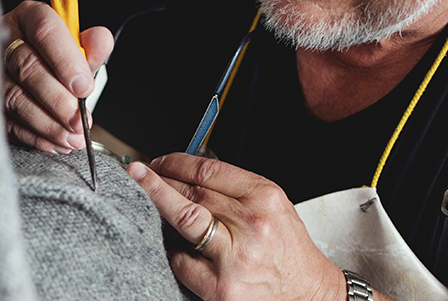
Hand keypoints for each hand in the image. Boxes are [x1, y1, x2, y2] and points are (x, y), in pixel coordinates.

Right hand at [1, 0, 112, 153]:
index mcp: (28, 17)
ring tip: (71, 138)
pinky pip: (8, 122)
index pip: (45, 31)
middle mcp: (5, 40)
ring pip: (14, 98)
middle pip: (27, 67)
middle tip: (79, 121)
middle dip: (58, 99)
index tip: (84, 87)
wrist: (32, 68)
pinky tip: (54, 143)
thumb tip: (101, 40)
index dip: (66, 60)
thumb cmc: (54, 56)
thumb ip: (91, 45)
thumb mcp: (76, 46)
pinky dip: (34, 137)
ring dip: (47, 123)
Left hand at [127, 154, 346, 300]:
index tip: (158, 160)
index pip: (208, 171)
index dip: (175, 162)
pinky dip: (173, 249)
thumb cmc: (288, 250)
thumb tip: (188, 171)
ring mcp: (234, 258)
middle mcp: (251, 225)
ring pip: (183, 221)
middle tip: (139, 173)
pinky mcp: (220, 287)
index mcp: (265, 198)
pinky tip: (172, 243)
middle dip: (160, 180)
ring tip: (141, 192)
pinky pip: (181, 261)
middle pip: (192, 192)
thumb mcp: (274, 206)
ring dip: (157, 204)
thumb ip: (236, 188)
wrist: (308, 294)